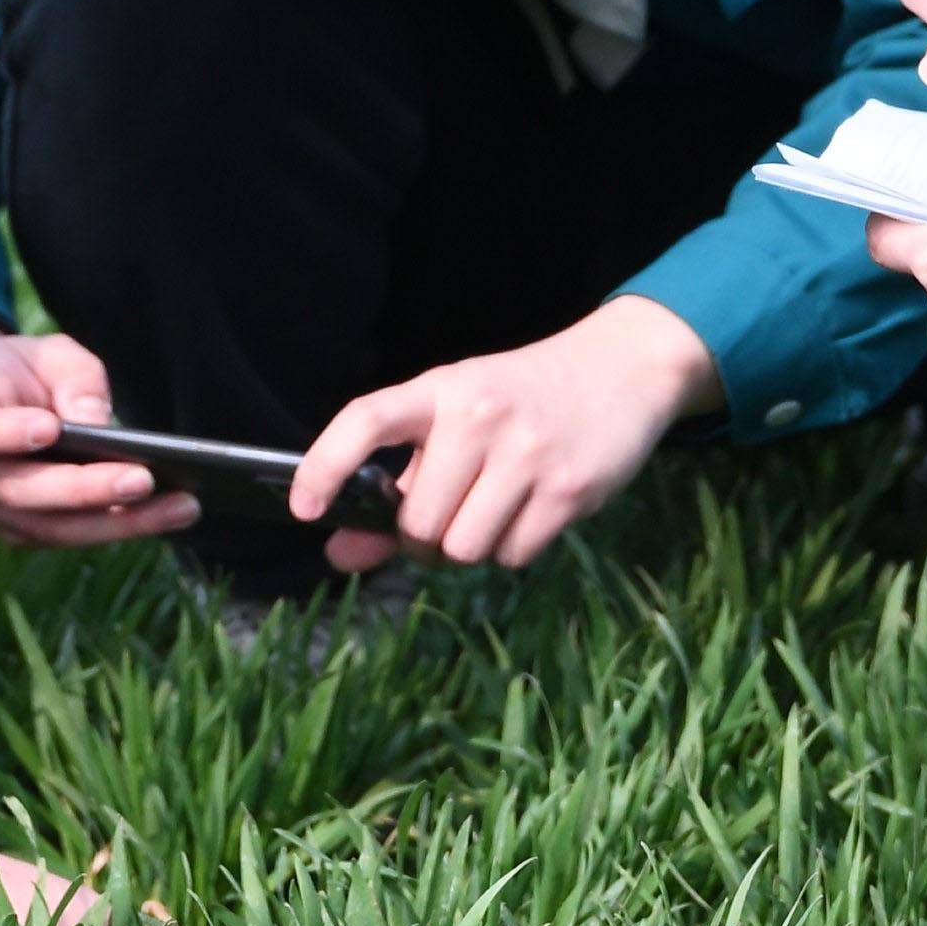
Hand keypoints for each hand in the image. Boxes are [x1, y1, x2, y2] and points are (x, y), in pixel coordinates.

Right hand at [0, 314, 192, 549]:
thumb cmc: (26, 373)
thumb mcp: (51, 354)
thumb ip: (74, 379)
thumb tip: (99, 424)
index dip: (6, 432)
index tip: (48, 428)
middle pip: (25, 491)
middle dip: (88, 489)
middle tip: (144, 480)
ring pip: (55, 527)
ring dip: (120, 521)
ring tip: (182, 506)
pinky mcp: (26, 531)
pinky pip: (73, 535)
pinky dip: (121, 527)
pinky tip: (170, 513)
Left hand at [294, 295, 716, 572]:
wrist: (622, 369)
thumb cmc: (520, 401)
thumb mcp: (455, 421)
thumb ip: (397, 487)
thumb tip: (339, 553)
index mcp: (440, 390)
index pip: (367, 419)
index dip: (324, 465)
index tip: (304, 509)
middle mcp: (479, 415)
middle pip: (417, 521)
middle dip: (423, 539)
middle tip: (446, 518)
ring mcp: (526, 453)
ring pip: (463, 548)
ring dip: (468, 550)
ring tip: (489, 514)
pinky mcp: (568, 489)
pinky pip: (512, 556)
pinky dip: (512, 551)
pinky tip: (528, 513)